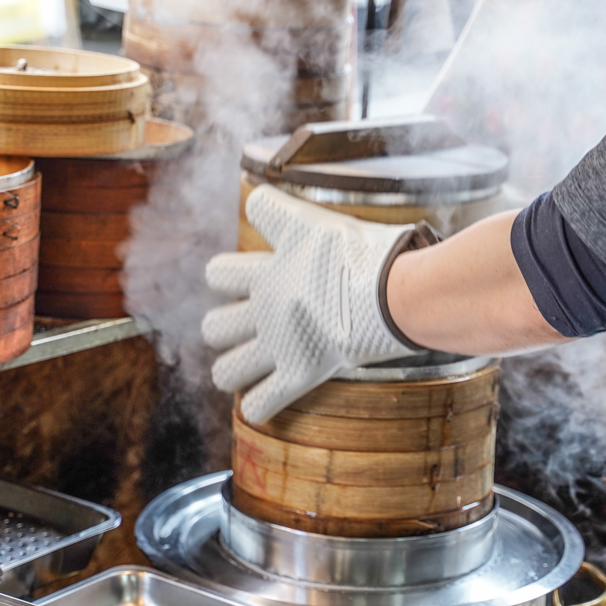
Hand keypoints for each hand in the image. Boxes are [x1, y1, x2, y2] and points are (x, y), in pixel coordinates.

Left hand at [202, 185, 432, 423]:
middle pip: (213, 328)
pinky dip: (259, 405)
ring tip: (245, 368)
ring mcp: (281, 344)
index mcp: (269, 269)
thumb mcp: (318, 222)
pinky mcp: (301, 372)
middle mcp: (266, 309)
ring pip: (227, 372)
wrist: (392, 291)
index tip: (238, 279)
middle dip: (222, 329)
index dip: (225, 273)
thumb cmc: (366, 253)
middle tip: (245, 328)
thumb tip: (267, 200)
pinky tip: (262, 402)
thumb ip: (288, 216)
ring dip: (233, 371)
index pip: (220, 270)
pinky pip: (263, 402)